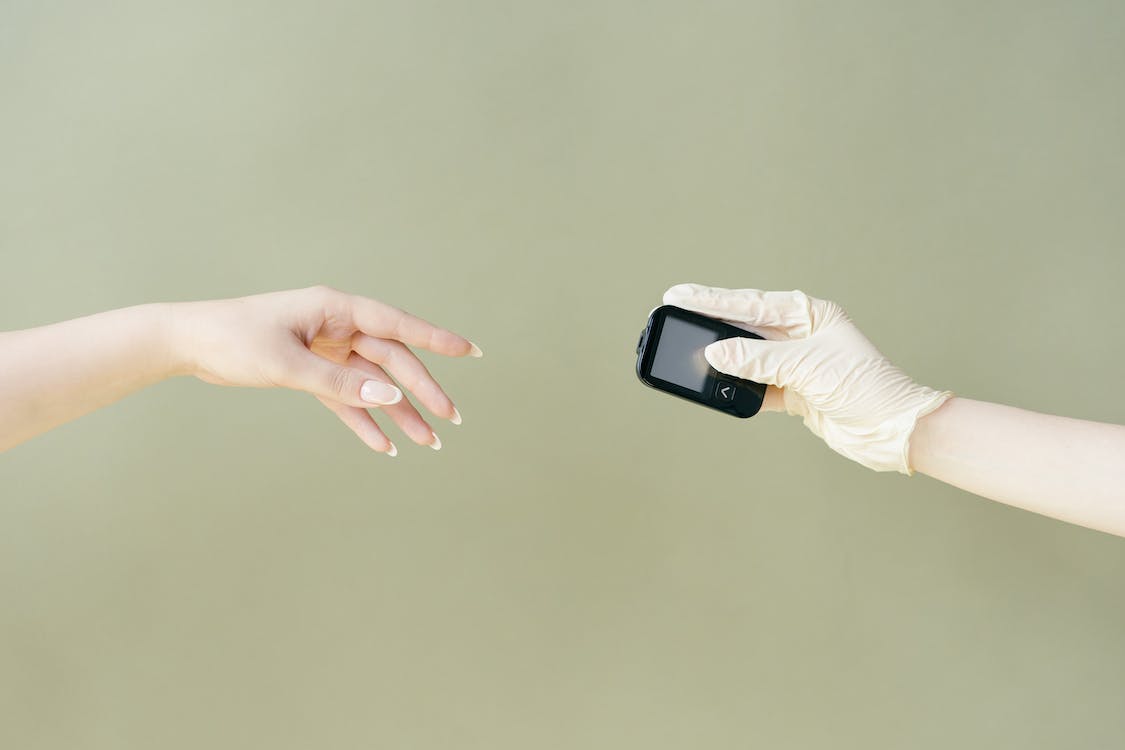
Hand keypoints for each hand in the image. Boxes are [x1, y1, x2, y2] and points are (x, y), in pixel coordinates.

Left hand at [171, 285, 481, 455]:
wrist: (187, 343)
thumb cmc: (233, 340)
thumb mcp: (288, 364)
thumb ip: (340, 382)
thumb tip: (390, 395)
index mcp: (335, 309)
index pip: (398, 324)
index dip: (436, 339)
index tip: (470, 351)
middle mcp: (337, 326)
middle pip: (391, 360)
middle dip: (422, 390)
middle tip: (451, 419)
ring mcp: (326, 349)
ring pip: (373, 384)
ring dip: (398, 412)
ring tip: (429, 442)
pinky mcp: (311, 371)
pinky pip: (346, 399)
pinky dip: (363, 421)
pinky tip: (384, 445)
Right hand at [663, 283, 950, 472]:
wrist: (893, 429)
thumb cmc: (865, 386)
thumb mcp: (807, 366)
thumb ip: (758, 358)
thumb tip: (715, 351)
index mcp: (809, 313)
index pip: (750, 303)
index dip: (711, 300)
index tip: (678, 295)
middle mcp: (800, 334)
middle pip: (743, 326)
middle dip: (708, 324)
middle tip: (673, 316)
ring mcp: (796, 363)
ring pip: (746, 356)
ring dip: (720, 358)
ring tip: (686, 352)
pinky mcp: (794, 391)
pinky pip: (755, 385)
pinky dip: (737, 387)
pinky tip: (715, 384)